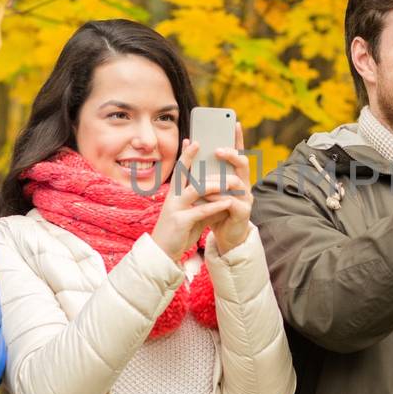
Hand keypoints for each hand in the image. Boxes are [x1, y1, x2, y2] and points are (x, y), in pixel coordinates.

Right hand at [152, 140, 234, 263]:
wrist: (164, 252)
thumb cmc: (180, 231)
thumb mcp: (193, 214)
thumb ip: (204, 203)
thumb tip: (222, 195)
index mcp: (174, 195)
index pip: (181, 171)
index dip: (185, 156)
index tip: (191, 140)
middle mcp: (173, 198)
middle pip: (182, 173)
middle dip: (190, 157)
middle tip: (199, 142)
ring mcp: (176, 209)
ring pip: (194, 190)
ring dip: (212, 183)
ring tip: (227, 178)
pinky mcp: (181, 222)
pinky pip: (200, 211)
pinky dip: (215, 206)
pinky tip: (228, 202)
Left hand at [206, 124, 255, 255]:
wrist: (226, 236)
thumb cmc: (216, 209)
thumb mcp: (208, 188)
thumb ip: (202, 172)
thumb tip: (188, 147)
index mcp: (236, 176)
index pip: (239, 153)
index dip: (238, 138)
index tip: (235, 123)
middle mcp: (244, 184)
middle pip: (243, 163)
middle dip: (231, 154)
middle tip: (218, 150)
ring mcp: (246, 198)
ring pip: (237, 182)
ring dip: (220, 179)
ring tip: (205, 178)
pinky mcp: (243, 213)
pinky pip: (232, 202)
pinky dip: (219, 199)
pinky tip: (208, 198)